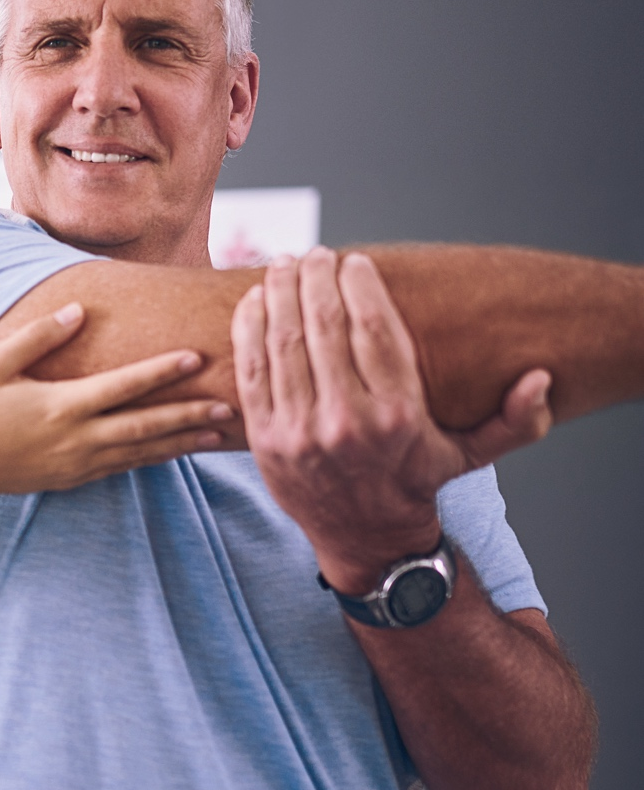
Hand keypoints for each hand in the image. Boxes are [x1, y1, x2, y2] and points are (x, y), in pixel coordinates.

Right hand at [0, 302, 234, 509]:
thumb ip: (38, 336)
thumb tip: (80, 311)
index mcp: (62, 407)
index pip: (124, 386)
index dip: (162, 371)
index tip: (196, 358)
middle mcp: (77, 439)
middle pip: (146, 426)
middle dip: (189, 416)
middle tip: (228, 407)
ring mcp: (78, 463)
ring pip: (142, 453)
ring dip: (181, 442)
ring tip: (217, 433)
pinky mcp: (74, 478)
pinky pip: (124, 467)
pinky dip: (154, 458)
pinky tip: (174, 450)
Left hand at [230, 247, 551, 592]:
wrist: (363, 535)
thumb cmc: (415, 480)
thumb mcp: (471, 453)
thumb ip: (514, 420)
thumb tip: (540, 380)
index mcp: (397, 416)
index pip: (374, 329)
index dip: (360, 285)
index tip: (354, 261)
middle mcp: (346, 421)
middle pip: (324, 326)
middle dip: (317, 278)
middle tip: (317, 253)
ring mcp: (299, 430)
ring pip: (283, 340)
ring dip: (280, 291)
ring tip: (284, 263)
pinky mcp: (264, 437)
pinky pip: (251, 369)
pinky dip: (249, 327)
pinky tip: (256, 299)